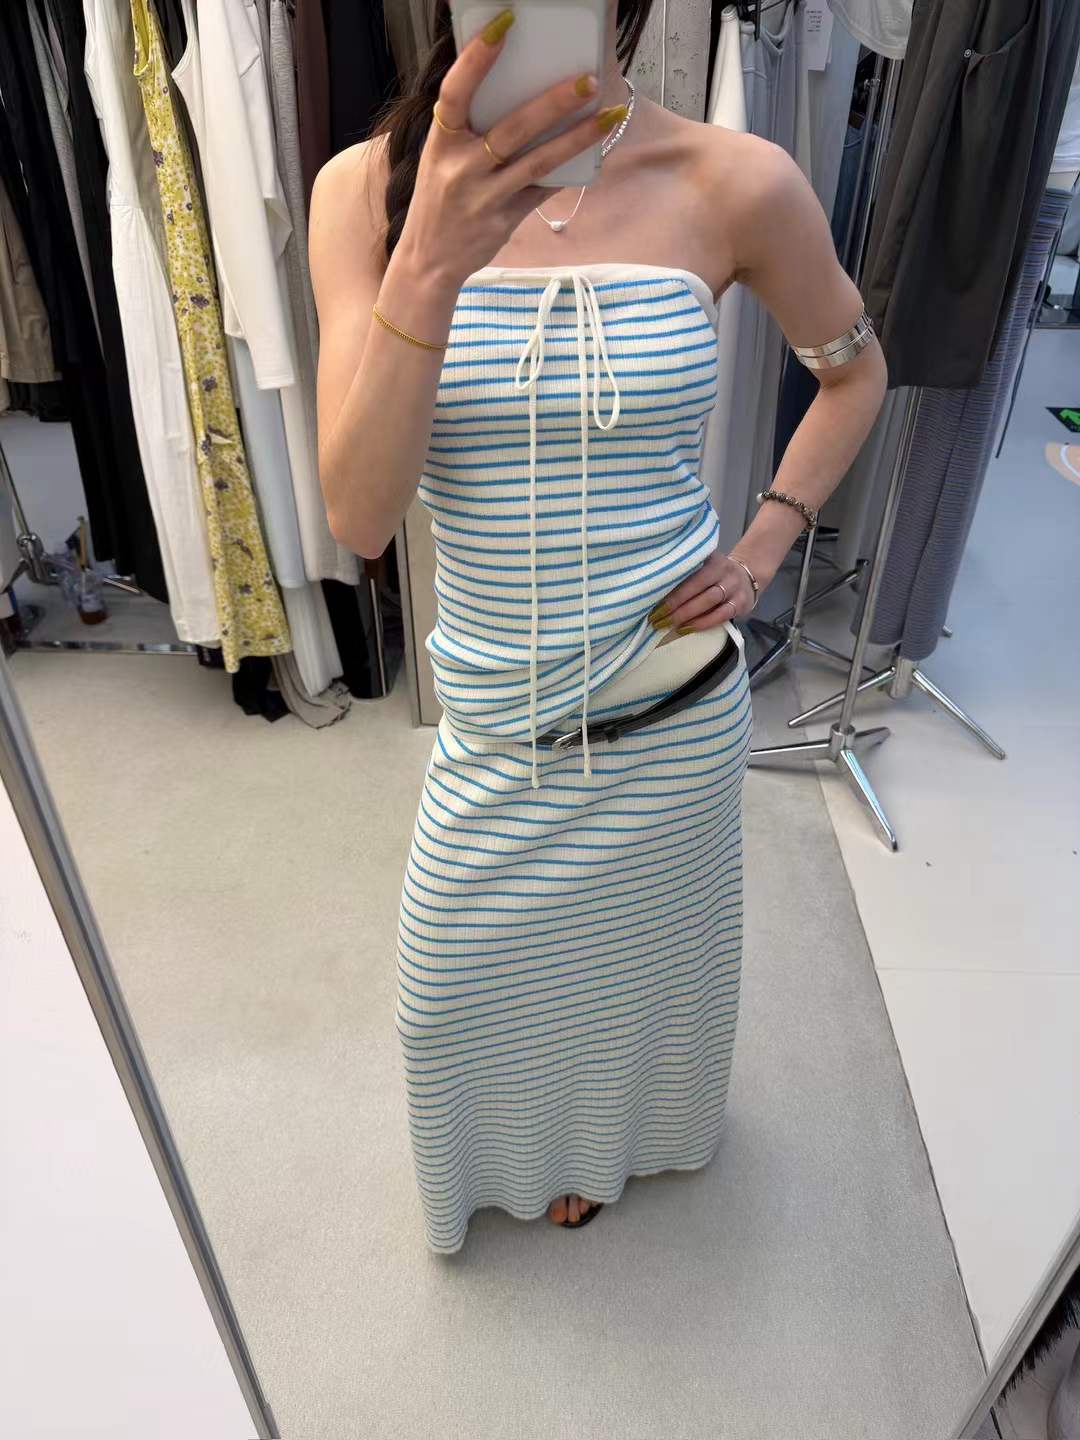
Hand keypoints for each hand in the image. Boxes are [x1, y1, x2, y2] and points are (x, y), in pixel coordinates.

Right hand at [396, 12, 624, 286]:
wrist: (428, 261)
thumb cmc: (439, 199)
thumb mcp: (440, 158)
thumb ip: (467, 128)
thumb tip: (515, 90)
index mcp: (440, 143)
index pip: (456, 93)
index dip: (477, 58)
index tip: (504, 24)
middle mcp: (461, 169)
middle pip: (514, 128)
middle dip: (554, 102)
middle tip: (589, 80)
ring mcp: (485, 197)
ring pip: (538, 162)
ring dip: (577, 138)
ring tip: (609, 115)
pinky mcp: (504, 220)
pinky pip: (542, 191)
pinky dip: (568, 171)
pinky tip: (595, 154)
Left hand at [647, 548, 758, 634]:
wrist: (748, 576)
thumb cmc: (715, 574)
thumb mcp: (704, 565)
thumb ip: (686, 573)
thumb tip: (654, 592)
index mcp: (710, 559)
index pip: (688, 573)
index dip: (671, 589)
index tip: (654, 603)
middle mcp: (723, 571)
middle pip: (697, 587)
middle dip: (675, 604)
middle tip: (656, 618)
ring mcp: (734, 587)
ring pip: (708, 601)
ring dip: (687, 614)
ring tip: (669, 624)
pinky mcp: (741, 604)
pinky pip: (721, 615)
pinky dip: (703, 623)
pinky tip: (687, 629)